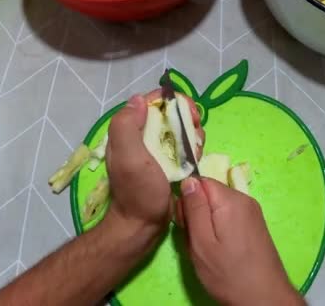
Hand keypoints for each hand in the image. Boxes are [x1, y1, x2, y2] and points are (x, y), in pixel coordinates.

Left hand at [105, 92, 203, 233]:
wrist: (143, 224)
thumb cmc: (137, 191)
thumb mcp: (128, 157)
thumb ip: (127, 126)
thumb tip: (139, 100)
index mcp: (129, 130)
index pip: (152, 101)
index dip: (172, 102)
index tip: (189, 114)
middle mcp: (142, 136)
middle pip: (170, 113)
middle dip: (187, 118)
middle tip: (197, 132)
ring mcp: (156, 149)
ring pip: (180, 128)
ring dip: (193, 133)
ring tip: (197, 149)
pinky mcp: (168, 162)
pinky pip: (184, 145)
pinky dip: (194, 147)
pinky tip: (197, 157)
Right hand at [177, 178, 305, 305]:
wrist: (265, 299)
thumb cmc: (229, 274)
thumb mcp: (202, 243)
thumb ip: (194, 209)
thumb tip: (188, 180)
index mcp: (230, 200)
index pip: (199, 180)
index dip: (187, 199)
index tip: (185, 223)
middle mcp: (244, 199)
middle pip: (209, 192)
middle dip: (196, 212)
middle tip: (195, 240)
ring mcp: (252, 211)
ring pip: (217, 206)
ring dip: (206, 223)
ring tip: (206, 248)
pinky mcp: (254, 224)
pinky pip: (228, 215)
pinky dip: (218, 228)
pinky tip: (219, 249)